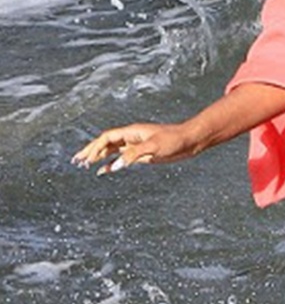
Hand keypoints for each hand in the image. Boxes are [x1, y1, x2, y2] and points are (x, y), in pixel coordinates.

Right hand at [72, 122, 197, 174]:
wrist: (190, 141)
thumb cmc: (174, 140)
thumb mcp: (154, 147)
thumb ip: (134, 155)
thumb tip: (115, 166)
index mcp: (132, 132)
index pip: (107, 138)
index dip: (95, 147)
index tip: (86, 158)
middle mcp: (131, 138)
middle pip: (105, 143)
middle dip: (90, 151)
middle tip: (76, 160)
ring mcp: (136, 146)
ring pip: (112, 150)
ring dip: (98, 157)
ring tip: (84, 164)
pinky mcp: (142, 154)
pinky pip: (122, 158)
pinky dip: (111, 163)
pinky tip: (104, 171)